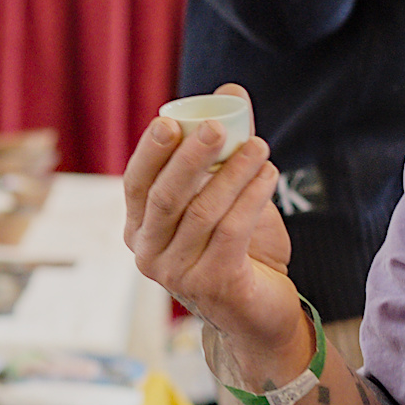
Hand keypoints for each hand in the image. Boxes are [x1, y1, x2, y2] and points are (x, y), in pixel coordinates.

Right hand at [121, 84, 302, 367]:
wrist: (260, 312)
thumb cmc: (237, 249)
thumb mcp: (225, 196)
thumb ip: (223, 149)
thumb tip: (229, 92)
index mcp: (140, 229)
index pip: (135, 184)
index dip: (150, 151)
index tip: (171, 120)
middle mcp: (148, 252)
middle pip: (164, 196)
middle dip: (191, 157)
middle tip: (219, 127)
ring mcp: (176, 273)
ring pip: (202, 211)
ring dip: (234, 173)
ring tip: (261, 147)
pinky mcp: (212, 284)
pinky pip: (231, 231)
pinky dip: (253, 197)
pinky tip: (270, 175)